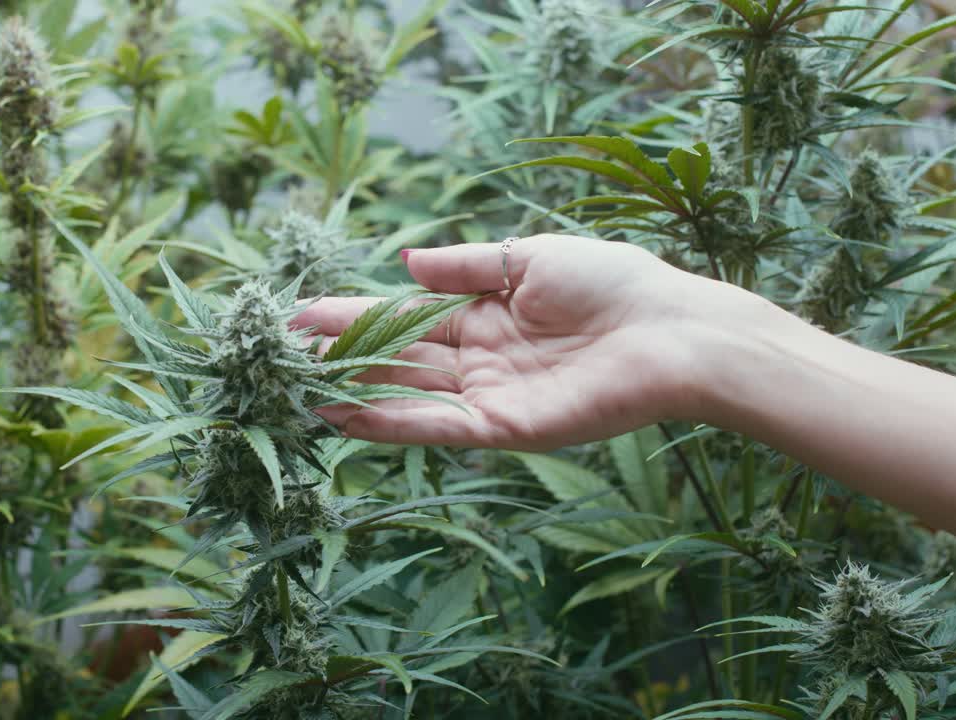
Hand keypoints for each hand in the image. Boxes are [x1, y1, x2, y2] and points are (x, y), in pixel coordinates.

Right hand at [293, 234, 747, 449]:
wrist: (673, 330)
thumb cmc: (612, 282)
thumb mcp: (527, 257)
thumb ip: (465, 265)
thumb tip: (405, 261)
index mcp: (484, 314)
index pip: (404, 316)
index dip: (354, 314)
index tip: (301, 312)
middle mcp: (478, 359)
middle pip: (396, 358)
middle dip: (341, 354)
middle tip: (282, 353)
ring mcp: (489, 396)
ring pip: (406, 394)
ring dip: (353, 392)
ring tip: (297, 387)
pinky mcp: (505, 428)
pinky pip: (437, 426)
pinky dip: (390, 422)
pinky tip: (343, 415)